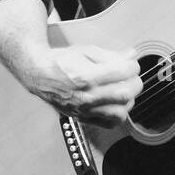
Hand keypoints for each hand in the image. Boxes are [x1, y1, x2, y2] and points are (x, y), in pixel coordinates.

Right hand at [23, 45, 141, 126]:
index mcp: (86, 76)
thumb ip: (111, 55)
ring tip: (124, 90)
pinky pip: (109, 124)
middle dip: (134, 82)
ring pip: (120, 112)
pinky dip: (118, 115)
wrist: (40, 75)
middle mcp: (85, 96)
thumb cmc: (61, 62)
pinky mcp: (83, 118)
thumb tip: (131, 56)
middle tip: (132, 76)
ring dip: (128, 100)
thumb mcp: (86, 51)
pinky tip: (116, 104)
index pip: (122, 72)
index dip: (132, 65)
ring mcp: (84, 110)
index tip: (131, 63)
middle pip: (125, 94)